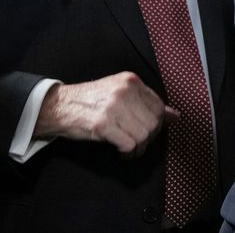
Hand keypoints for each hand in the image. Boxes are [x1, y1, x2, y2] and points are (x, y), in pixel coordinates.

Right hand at [34, 72, 177, 156]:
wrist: (59, 106)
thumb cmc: (91, 101)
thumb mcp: (119, 92)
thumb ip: (146, 102)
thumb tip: (174, 116)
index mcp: (130, 80)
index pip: (158, 105)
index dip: (156, 124)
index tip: (148, 131)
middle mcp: (124, 91)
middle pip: (153, 123)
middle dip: (148, 139)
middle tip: (137, 143)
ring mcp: (113, 107)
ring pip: (143, 135)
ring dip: (138, 148)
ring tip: (129, 149)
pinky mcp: (103, 124)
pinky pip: (129, 144)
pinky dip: (128, 153)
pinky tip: (120, 151)